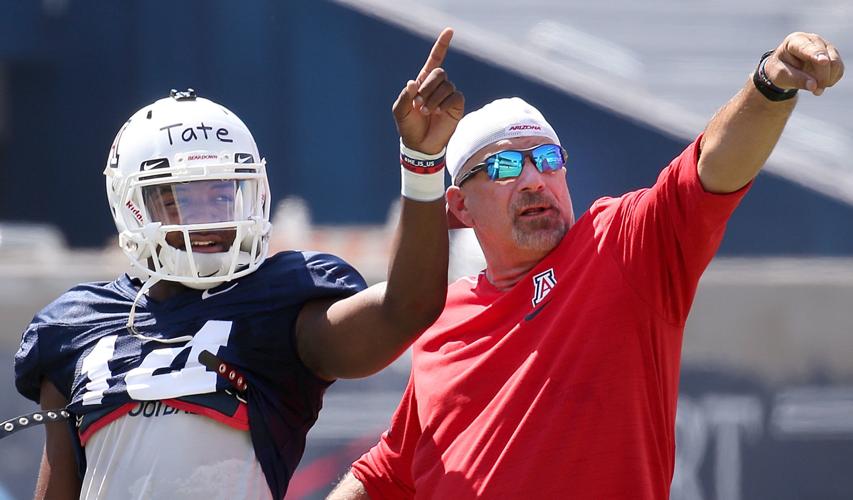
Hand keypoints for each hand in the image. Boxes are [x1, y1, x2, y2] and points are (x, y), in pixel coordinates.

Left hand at [393, 28, 464, 153]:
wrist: (420, 145)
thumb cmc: (408, 127)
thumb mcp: (400, 111)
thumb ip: (405, 96)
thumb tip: (414, 83)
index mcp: (423, 83)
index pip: (435, 60)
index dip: (442, 45)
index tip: (450, 30)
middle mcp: (437, 86)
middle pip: (439, 72)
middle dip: (427, 87)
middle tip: (418, 105)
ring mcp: (448, 95)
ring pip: (446, 85)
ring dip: (433, 99)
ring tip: (425, 112)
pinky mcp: (456, 105)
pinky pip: (454, 96)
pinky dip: (443, 104)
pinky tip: (437, 113)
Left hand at [764, 32, 843, 95]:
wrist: (785, 68)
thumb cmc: (780, 70)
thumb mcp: (781, 76)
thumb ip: (796, 80)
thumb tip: (814, 86)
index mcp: (795, 41)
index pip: (806, 47)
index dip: (815, 54)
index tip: (823, 61)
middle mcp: (813, 39)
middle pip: (825, 57)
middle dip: (822, 77)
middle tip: (816, 92)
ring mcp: (825, 46)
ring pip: (835, 63)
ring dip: (828, 79)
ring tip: (816, 89)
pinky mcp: (833, 55)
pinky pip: (839, 69)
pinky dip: (831, 80)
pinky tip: (820, 84)